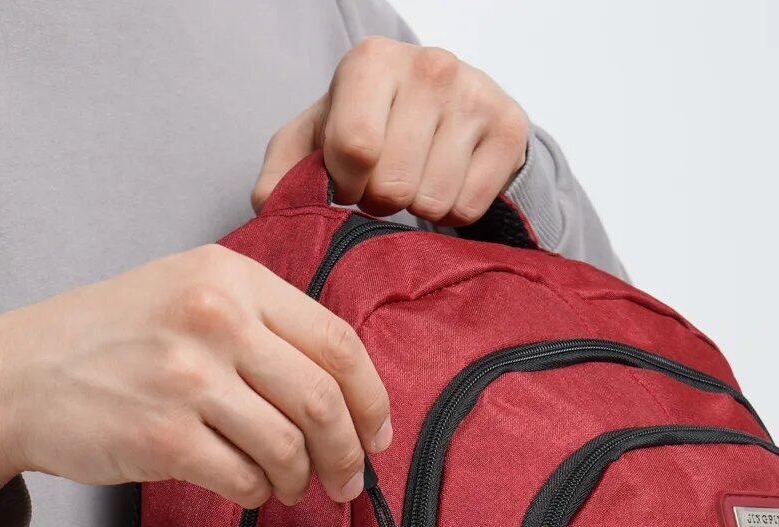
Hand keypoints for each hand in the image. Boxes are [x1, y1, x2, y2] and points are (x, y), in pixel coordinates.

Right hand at [0, 245, 391, 509]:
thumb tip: (340, 389)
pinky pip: (245, 479)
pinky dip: (258, 494)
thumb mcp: (184, 292)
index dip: (371, 399)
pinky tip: (247, 489)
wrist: (17, 377)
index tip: (377, 433)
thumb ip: (260, 322)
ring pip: (289, 447)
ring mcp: (188, 378)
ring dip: (300, 479)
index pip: (337, 341)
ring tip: (289, 487)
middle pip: (323, 400)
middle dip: (348, 453)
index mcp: (230, 277)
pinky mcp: (164, 435)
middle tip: (347, 480)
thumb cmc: (106, 340)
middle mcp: (215, 319)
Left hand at [252, 37, 528, 226]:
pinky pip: (469, 208)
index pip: (355, 148)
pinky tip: (448, 183)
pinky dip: (454, 212)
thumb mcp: (312, 144)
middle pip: (394, 184)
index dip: (346, 185)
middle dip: (382, 201)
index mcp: (371, 61)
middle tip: (386, 185)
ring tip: (416, 182)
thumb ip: (280, 176)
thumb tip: (268, 209)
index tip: (349, 181)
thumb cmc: (367, 128)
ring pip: (433, 202)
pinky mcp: (510, 127)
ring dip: (418, 209)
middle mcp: (429, 66)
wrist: (443, 113)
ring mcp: (475, 94)